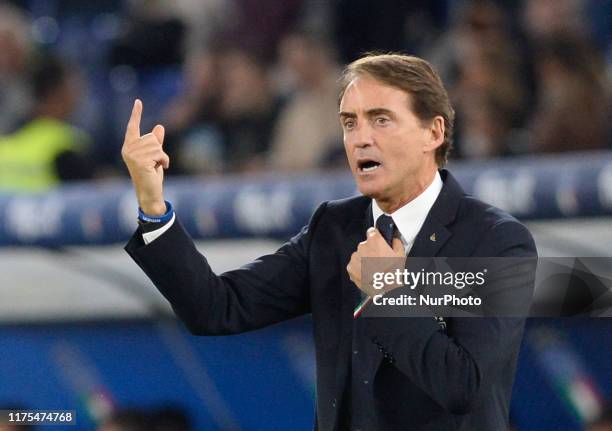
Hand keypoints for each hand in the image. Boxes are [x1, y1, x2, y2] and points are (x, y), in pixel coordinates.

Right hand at [121, 99, 168, 215]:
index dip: (136, 114)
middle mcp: (128, 149)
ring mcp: (133, 155)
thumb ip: (156, 142)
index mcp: (129, 146)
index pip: (133, 127)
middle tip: (154, 163)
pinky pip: (160, 154)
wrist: (150, 193)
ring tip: (156, 166)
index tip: (138, 101)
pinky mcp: (140, 161)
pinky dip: (164, 161)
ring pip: (157, 145)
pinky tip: (159, 169)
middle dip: (159, 150)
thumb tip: (159, 127)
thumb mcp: (155, 155)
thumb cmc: (151, 175)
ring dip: (162, 156)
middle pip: (152, 138)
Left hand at [347, 227, 404, 296]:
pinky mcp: (350, 267)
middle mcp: (362, 246)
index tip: (378, 243)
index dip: (376, 237)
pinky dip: (359, 269)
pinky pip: (354, 265)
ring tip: (373, 269)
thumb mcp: (401, 254)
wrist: (384, 289)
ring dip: (364, 260)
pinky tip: (367, 274)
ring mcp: (355, 257)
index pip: (372, 232)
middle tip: (379, 261)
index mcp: (374, 240)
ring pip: (359, 255)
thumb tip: (394, 238)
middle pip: (365, 245)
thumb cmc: (393, 272)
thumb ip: (396, 242)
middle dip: (371, 251)